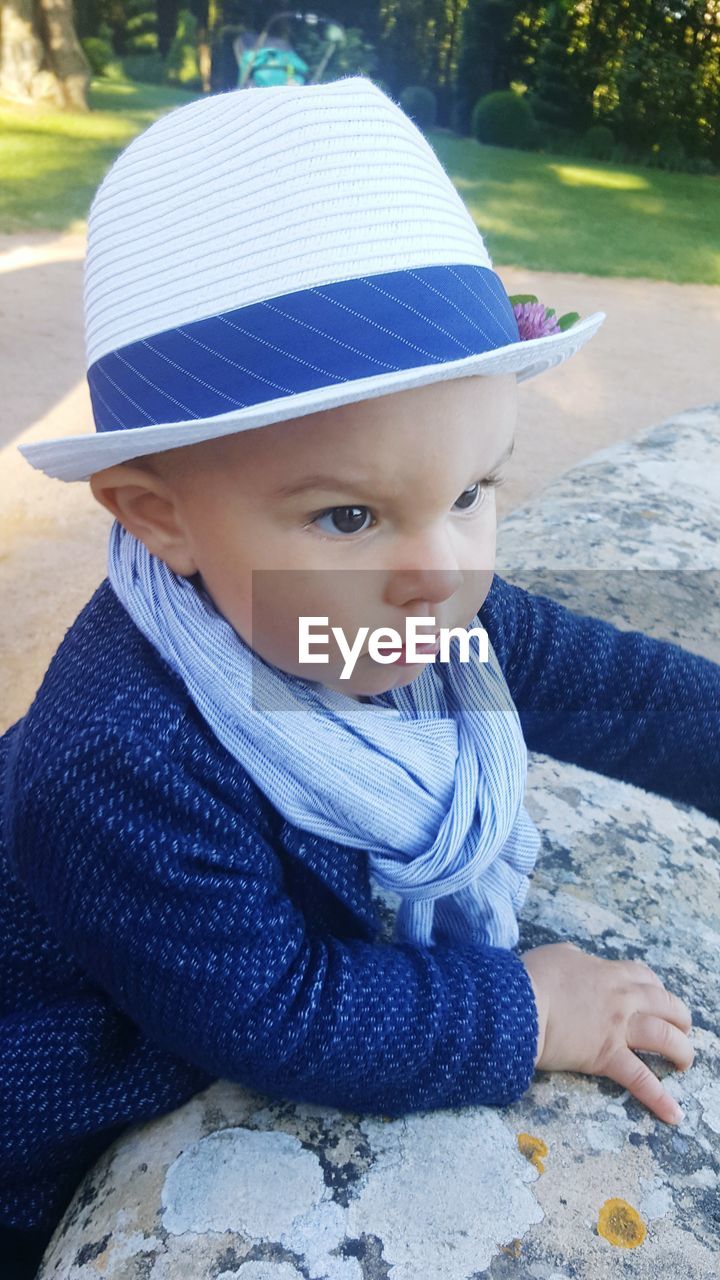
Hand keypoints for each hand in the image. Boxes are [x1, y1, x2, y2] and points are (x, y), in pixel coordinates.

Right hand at [520, 941, 693, 1125]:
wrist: (518, 1001)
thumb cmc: (531, 977)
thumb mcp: (557, 955)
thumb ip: (573, 958)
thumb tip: (574, 960)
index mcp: (608, 973)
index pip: (645, 977)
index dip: (657, 989)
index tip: (657, 999)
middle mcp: (621, 998)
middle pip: (667, 1004)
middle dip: (680, 1018)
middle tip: (680, 1030)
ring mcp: (617, 1028)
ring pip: (665, 1037)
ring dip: (682, 1051)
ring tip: (684, 1064)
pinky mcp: (607, 1056)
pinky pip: (641, 1079)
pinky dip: (660, 1098)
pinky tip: (674, 1114)